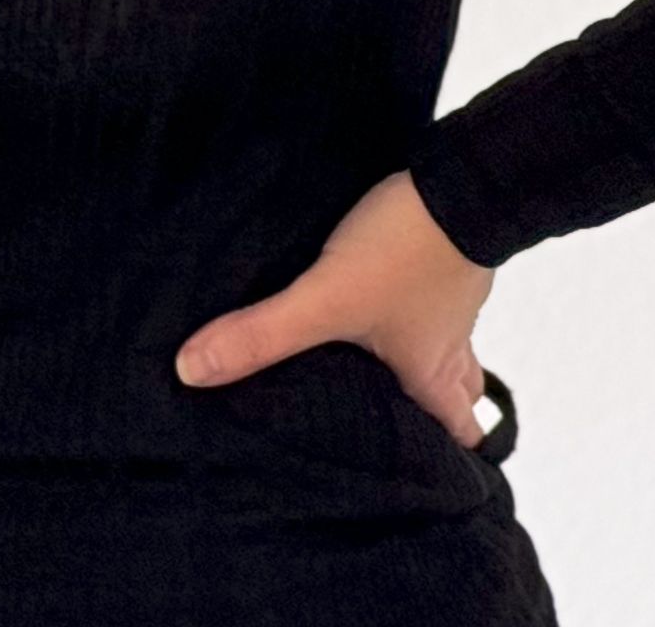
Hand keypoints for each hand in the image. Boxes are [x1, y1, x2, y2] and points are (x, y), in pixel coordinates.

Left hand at [172, 171, 496, 447]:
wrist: (459, 180)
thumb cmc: (404, 252)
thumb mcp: (325, 298)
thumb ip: (264, 335)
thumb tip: (193, 373)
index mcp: (430, 373)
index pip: (461, 435)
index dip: (448, 457)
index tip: (422, 473)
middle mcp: (449, 344)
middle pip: (456, 395)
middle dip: (432, 412)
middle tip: (394, 422)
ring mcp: (453, 299)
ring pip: (446, 347)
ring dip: (419, 359)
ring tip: (378, 364)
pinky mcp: (444, 258)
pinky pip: (433, 299)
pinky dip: (412, 309)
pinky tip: (379, 295)